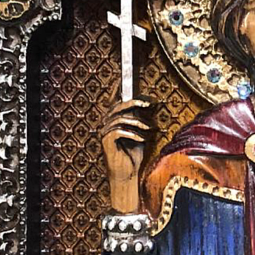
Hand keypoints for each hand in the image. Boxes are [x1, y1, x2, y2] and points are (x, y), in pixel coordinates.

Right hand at [100, 94, 152, 212]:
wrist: (127, 175)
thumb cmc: (134, 155)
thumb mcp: (140, 133)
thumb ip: (140, 119)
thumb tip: (149, 104)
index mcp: (113, 120)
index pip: (114, 101)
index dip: (117, 89)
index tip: (124, 78)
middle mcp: (106, 125)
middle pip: (117, 106)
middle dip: (133, 102)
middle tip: (148, 103)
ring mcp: (105, 133)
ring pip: (119, 118)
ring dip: (137, 122)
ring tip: (149, 127)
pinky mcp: (106, 143)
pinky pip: (118, 131)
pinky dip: (132, 133)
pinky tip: (142, 138)